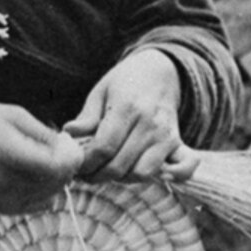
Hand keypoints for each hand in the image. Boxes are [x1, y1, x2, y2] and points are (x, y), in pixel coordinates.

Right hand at [0, 102, 80, 213]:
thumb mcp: (14, 114)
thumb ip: (44, 134)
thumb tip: (69, 150)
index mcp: (6, 153)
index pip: (54, 167)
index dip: (70, 157)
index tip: (70, 144)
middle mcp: (4, 181)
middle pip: (56, 182)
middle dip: (66, 166)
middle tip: (60, 148)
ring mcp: (2, 198)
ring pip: (52, 193)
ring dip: (57, 177)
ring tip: (44, 157)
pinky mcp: (2, 207)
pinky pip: (41, 203)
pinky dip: (46, 189)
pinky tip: (35, 173)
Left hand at [66, 49, 187, 181]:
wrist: (161, 71)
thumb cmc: (125, 82)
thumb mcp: (101, 91)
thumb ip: (86, 116)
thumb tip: (68, 134)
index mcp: (127, 108)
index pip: (104, 147)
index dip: (86, 163)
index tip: (76, 166)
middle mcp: (149, 124)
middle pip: (120, 165)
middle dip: (97, 175)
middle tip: (85, 173)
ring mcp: (166, 135)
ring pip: (142, 173)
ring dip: (122, 179)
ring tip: (108, 171)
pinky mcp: (178, 143)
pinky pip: (182, 168)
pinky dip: (170, 177)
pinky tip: (145, 173)